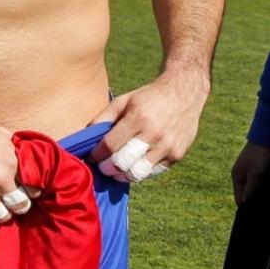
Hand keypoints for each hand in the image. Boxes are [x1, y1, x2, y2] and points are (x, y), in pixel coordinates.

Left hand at [87, 71, 209, 181]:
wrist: (183, 94)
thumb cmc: (148, 98)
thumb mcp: (123, 100)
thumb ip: (103, 118)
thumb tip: (86, 136)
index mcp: (137, 118)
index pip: (110, 145)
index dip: (97, 155)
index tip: (91, 158)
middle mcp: (154, 134)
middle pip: (123, 163)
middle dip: (107, 168)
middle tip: (102, 167)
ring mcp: (167, 147)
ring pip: (138, 173)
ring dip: (123, 175)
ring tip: (116, 170)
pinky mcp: (177, 155)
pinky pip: (153, 172)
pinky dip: (140, 171)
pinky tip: (133, 165)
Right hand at [232, 141, 269, 205]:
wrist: (267, 138)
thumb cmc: (259, 155)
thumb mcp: (255, 174)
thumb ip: (250, 190)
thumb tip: (245, 206)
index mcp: (237, 177)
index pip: (240, 200)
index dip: (247, 208)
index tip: (255, 215)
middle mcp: (243, 177)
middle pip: (248, 196)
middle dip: (255, 202)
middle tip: (263, 208)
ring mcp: (252, 174)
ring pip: (256, 192)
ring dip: (262, 196)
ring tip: (267, 198)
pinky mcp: (261, 172)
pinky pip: (262, 186)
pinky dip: (266, 190)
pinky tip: (269, 191)